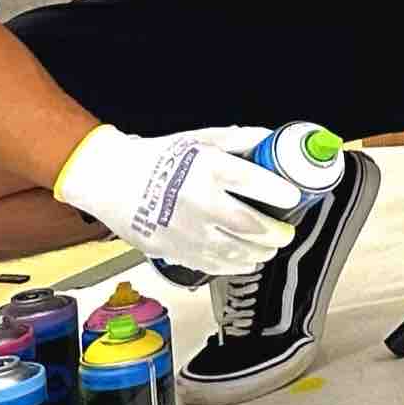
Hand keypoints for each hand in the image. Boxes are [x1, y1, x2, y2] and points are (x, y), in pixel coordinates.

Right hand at [54, 123, 304, 275]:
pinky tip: (247, 262)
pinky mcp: (172, 251)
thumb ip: (242, 140)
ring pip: (236, 252)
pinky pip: (212, 266)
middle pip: (253, 226)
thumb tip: (273, 141)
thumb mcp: (201, 138)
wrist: (108, 179)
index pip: (258, 184)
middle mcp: (201, 203)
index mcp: (210, 169)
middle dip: (277, 233)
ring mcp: (186, 231)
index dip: (283, 194)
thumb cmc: (156, 158)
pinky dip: (235, 267)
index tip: (294, 198)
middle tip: (286, 232)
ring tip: (269, 248)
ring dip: (260, 253)